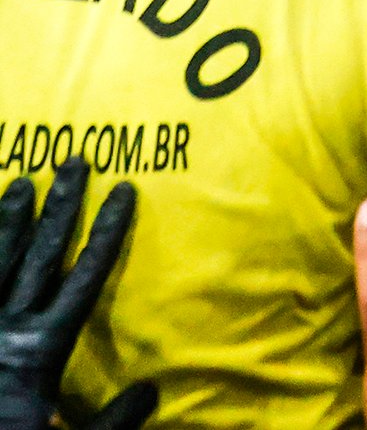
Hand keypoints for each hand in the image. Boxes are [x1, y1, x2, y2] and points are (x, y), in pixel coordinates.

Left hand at [0, 158, 157, 429]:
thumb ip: (111, 421)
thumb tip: (152, 390)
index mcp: (42, 349)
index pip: (86, 275)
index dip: (107, 230)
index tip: (124, 190)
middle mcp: (7, 328)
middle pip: (40, 254)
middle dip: (61, 206)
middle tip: (75, 162)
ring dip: (8, 220)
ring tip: (22, 182)